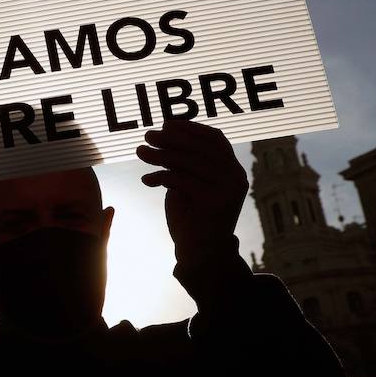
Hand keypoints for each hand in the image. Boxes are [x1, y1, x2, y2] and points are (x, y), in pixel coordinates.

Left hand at [135, 119, 248, 262]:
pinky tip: (147, 180)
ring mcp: (227, 190)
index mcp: (234, 170)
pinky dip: (160, 176)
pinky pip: (181, 180)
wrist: (200, 252)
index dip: (191, 128)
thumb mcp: (189, 182)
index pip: (216, 138)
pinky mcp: (214, 202)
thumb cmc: (192, 215)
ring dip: (160, 155)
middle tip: (147, 136)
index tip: (166, 124)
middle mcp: (236, 177)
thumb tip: (163, 130)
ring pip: (188, 162)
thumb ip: (184, 161)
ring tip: (140, 152)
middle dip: (170, 139)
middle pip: (199, 148)